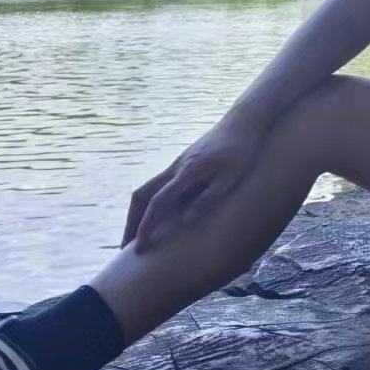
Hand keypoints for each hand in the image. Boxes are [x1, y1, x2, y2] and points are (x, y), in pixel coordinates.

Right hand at [122, 112, 264, 251]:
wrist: (243, 121)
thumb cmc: (241, 150)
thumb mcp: (231, 178)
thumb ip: (208, 199)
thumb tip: (186, 221)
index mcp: (187, 172)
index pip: (158, 202)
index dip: (146, 226)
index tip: (140, 248)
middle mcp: (176, 168)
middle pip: (141, 195)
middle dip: (131, 221)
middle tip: (126, 247)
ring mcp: (177, 164)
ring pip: (147, 189)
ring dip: (138, 212)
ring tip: (137, 236)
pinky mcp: (183, 163)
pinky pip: (158, 185)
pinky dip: (150, 203)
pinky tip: (157, 217)